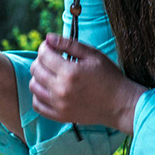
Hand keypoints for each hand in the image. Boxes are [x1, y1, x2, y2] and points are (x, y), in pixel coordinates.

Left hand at [29, 33, 146, 134]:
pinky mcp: (60, 116)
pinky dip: (39, 95)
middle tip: (53, 59)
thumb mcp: (92, 55)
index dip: (45, 46)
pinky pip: (37, 105)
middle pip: (36, 69)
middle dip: (41, 59)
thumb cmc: (109, 77)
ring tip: (51, 73)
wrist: (121, 105)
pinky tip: (48, 89)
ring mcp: (59, 105)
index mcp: (70, 72)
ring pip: (33, 86)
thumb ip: (68, 44)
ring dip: (38, 76)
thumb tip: (48, 37)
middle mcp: (61, 90)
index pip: (43, 54)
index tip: (52, 47)